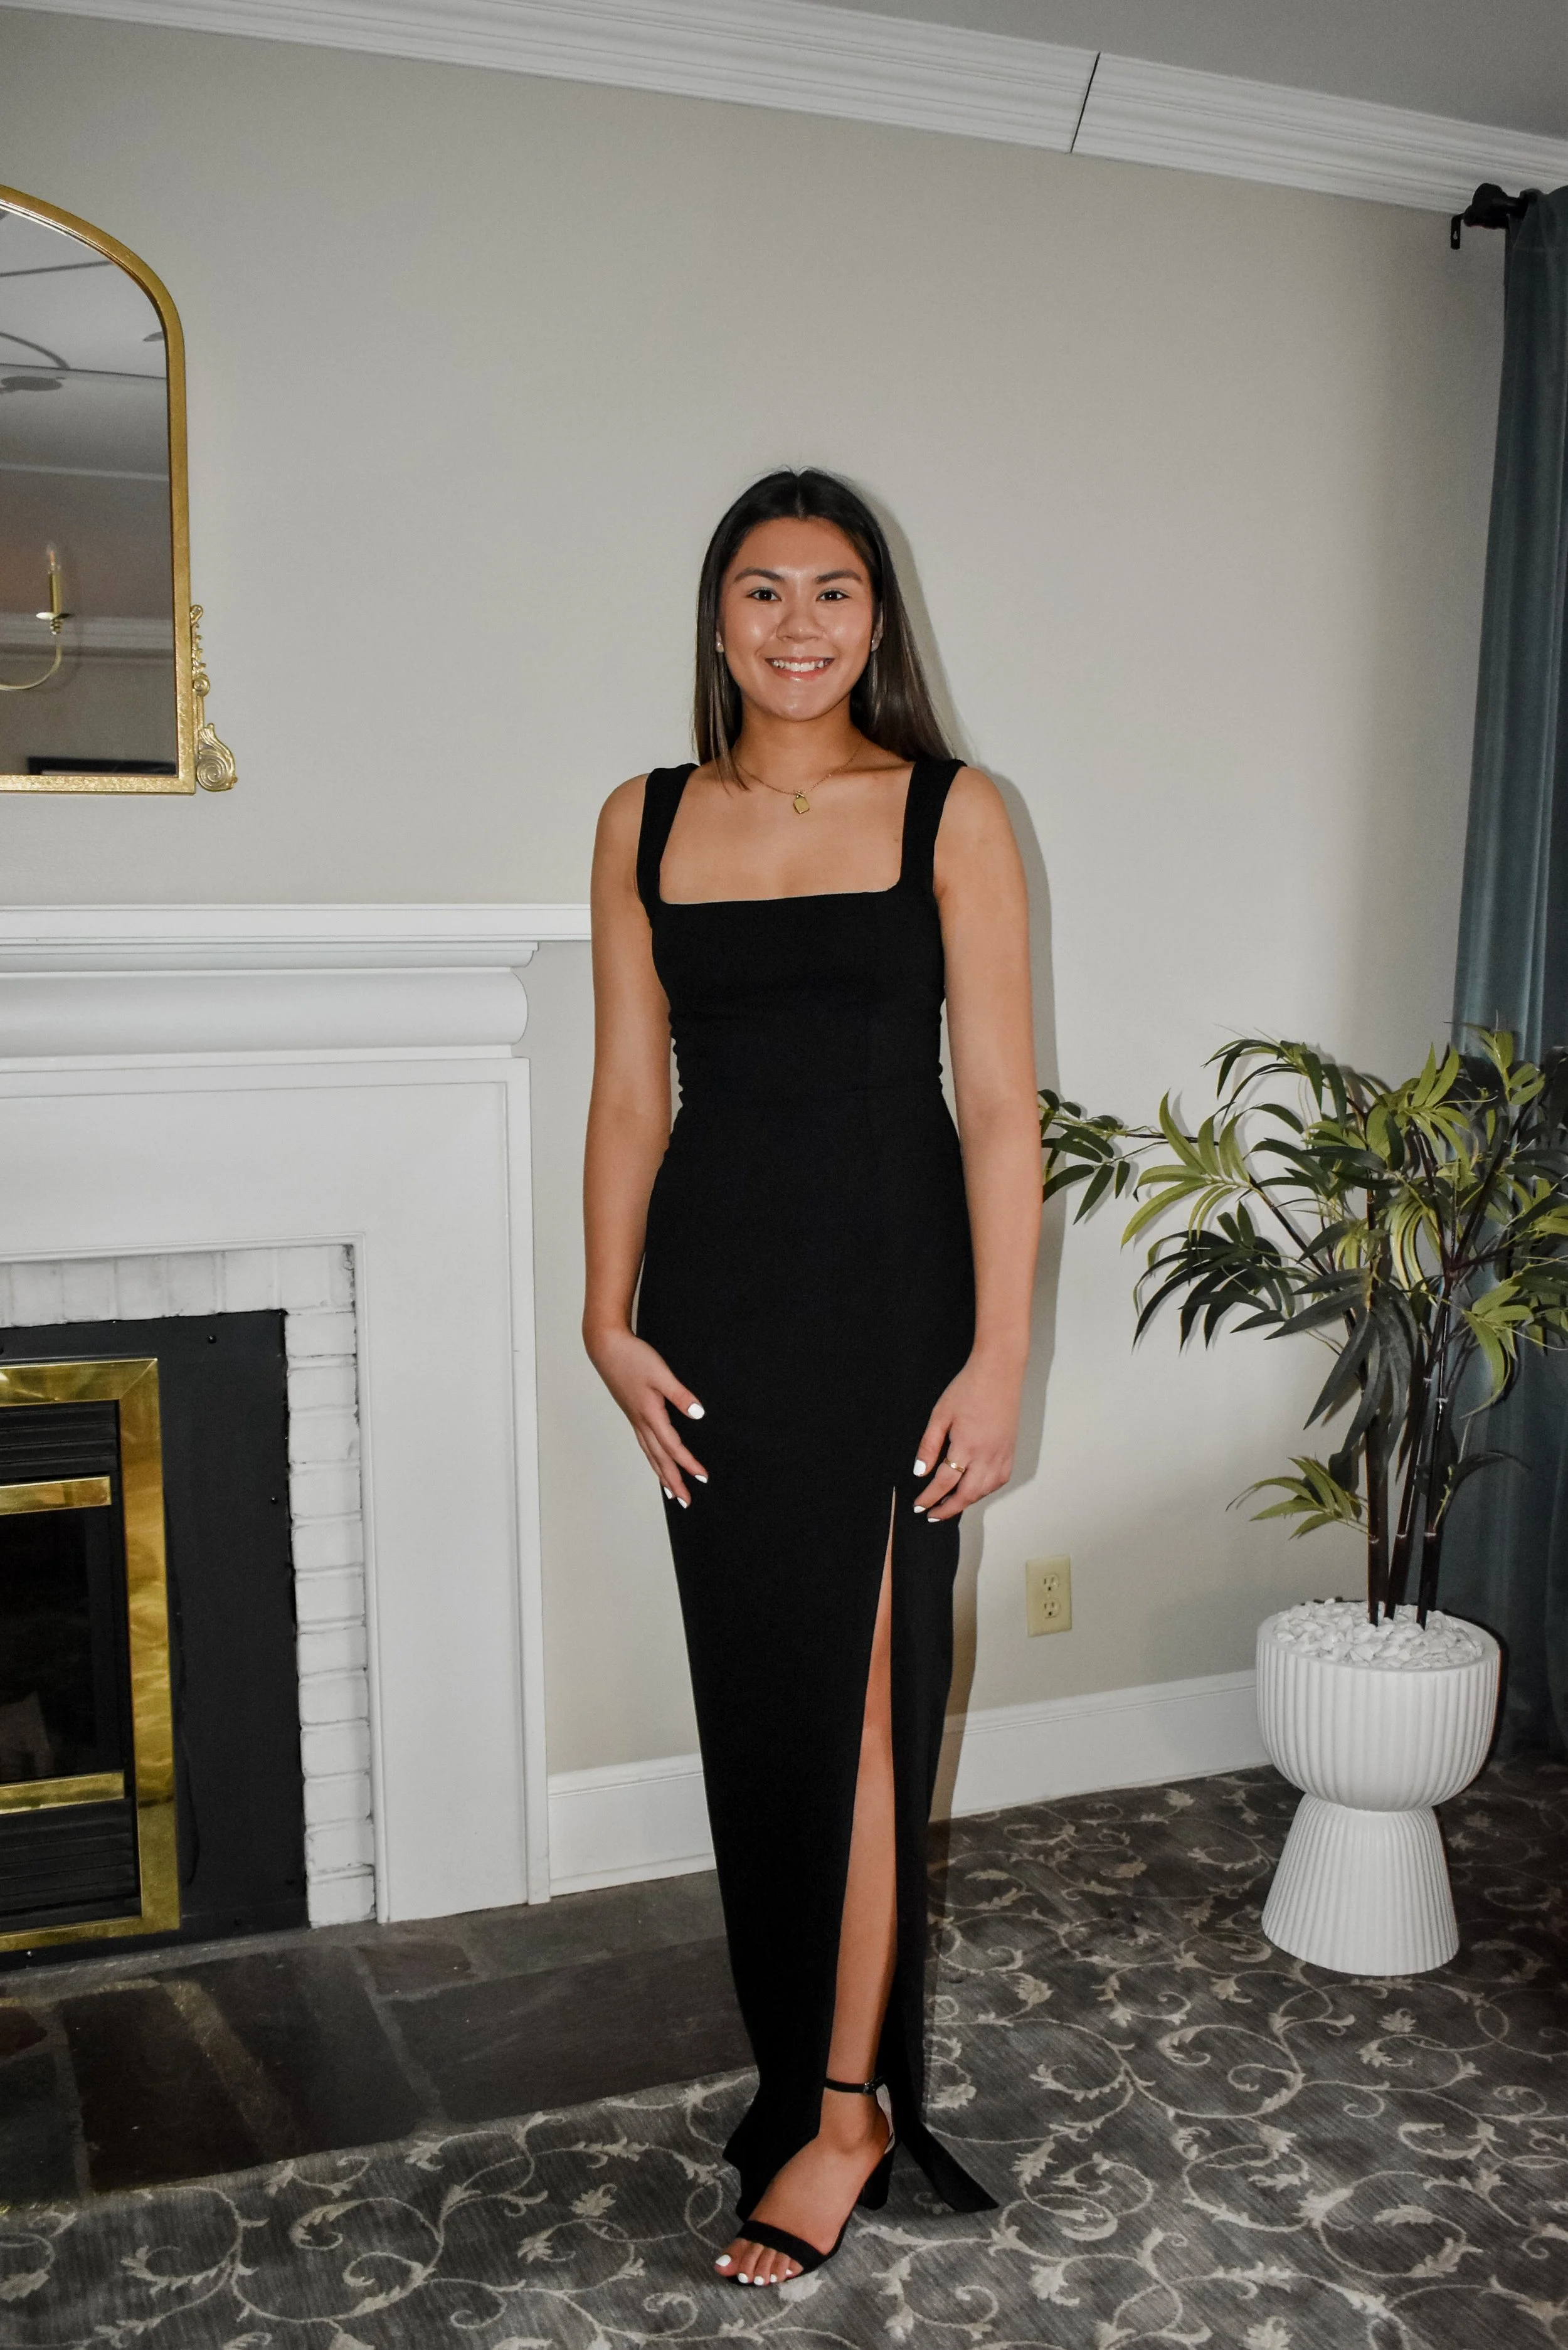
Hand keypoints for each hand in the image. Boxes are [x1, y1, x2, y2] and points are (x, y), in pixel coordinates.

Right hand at [586, 1324, 707, 1505]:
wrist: (605, 1346)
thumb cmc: (632, 1357)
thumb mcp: (660, 1374)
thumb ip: (680, 1395)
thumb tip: (698, 1415)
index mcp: (649, 1414)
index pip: (673, 1447)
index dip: (688, 1464)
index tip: (702, 1478)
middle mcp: (640, 1421)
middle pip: (659, 1459)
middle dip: (673, 1481)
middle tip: (685, 1501)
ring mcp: (634, 1418)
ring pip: (649, 1453)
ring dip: (661, 1473)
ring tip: (671, 1491)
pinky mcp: (631, 1412)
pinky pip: (643, 1443)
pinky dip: (652, 1457)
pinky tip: (655, 1458)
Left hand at [913, 1354, 1020, 1521]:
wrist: (999, 1372)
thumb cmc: (968, 1389)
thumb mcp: (940, 1414)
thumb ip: (929, 1446)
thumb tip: (920, 1472)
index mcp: (966, 1446)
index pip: (944, 1482)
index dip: (929, 1497)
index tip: (919, 1506)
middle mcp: (987, 1455)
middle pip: (967, 1494)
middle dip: (948, 1509)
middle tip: (932, 1515)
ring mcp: (1002, 1454)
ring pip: (985, 1491)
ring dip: (967, 1502)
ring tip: (950, 1505)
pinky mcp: (1010, 1451)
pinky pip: (999, 1480)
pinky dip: (985, 1490)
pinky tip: (975, 1489)